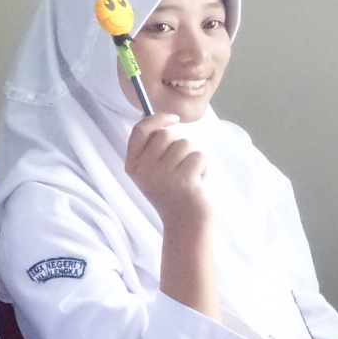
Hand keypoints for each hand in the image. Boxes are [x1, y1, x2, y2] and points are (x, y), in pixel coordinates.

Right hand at [125, 114, 210, 230]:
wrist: (185, 224)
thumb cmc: (172, 193)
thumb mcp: (151, 170)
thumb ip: (149, 147)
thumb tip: (148, 115)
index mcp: (133, 166)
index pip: (140, 131)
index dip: (156, 119)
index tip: (173, 118)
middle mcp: (144, 171)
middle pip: (166, 135)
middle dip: (179, 145)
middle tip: (180, 167)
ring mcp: (163, 176)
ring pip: (185, 144)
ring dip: (193, 157)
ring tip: (190, 176)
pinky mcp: (184, 181)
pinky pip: (200, 156)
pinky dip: (204, 167)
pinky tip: (198, 182)